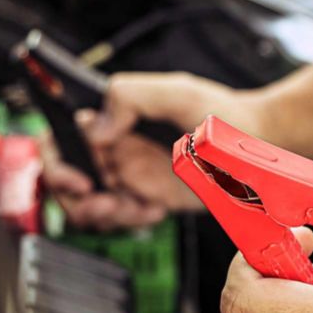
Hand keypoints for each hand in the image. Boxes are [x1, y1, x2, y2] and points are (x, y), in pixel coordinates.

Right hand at [43, 72, 271, 227]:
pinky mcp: (146, 197)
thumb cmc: (221, 112)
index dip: (57, 161)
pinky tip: (156, 209)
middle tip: (105, 204)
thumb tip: (95, 126)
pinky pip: (122, 217)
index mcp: (112, 117)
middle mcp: (113, 146)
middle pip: (66, 178)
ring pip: (90, 204)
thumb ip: (132, 96)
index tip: (79, 179)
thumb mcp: (178, 93)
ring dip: (106, 214)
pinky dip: (131, 219)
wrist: (255, 145)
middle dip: (76, 199)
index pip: (61, 136)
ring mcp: (128, 174)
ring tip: (137, 208)